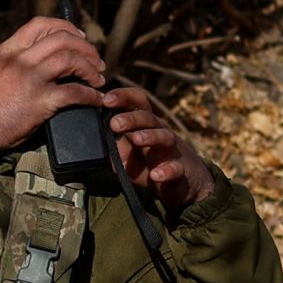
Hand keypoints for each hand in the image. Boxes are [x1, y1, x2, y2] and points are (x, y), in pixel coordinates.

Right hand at [0, 17, 105, 151]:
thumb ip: (14, 61)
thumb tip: (36, 60)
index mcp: (9, 50)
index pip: (41, 25)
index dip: (66, 28)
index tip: (79, 37)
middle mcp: (22, 59)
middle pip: (63, 40)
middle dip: (85, 48)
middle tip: (96, 61)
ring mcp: (32, 78)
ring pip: (71, 60)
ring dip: (90, 68)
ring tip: (98, 79)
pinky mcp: (41, 101)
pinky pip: (74, 92)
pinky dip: (90, 95)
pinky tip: (96, 100)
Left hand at [103, 84, 215, 213]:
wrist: (184, 185)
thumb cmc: (151, 165)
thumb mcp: (128, 157)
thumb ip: (114, 148)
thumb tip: (97, 141)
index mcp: (146, 125)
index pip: (136, 102)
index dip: (123, 97)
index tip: (105, 100)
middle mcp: (160, 132)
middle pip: (148, 117)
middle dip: (131, 117)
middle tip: (114, 123)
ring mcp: (172, 151)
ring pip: (165, 136)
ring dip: (149, 136)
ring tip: (135, 139)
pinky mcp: (180, 170)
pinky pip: (176, 168)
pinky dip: (167, 170)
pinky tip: (157, 174)